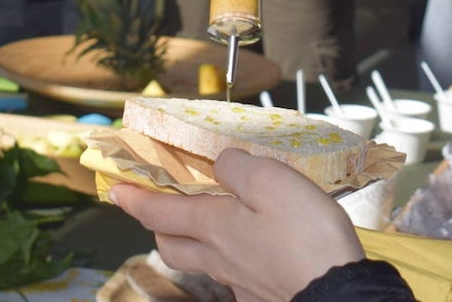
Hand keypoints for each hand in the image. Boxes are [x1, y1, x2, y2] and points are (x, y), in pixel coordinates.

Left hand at [112, 149, 364, 300]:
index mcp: (214, 226)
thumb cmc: (306, 236)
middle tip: (161, 208)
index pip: (159, 212)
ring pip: (201, 263)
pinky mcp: (262, 296)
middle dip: (159, 226)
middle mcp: (219, 258)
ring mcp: (239, 282)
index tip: (115, 190)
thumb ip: (238, 166)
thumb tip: (220, 162)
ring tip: (206, 227)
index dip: (134, 199)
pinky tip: (251, 254)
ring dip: (192, 244)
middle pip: (171, 245)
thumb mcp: (271, 180)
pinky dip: (231, 262)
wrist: (337, 293)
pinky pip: (233, 278)